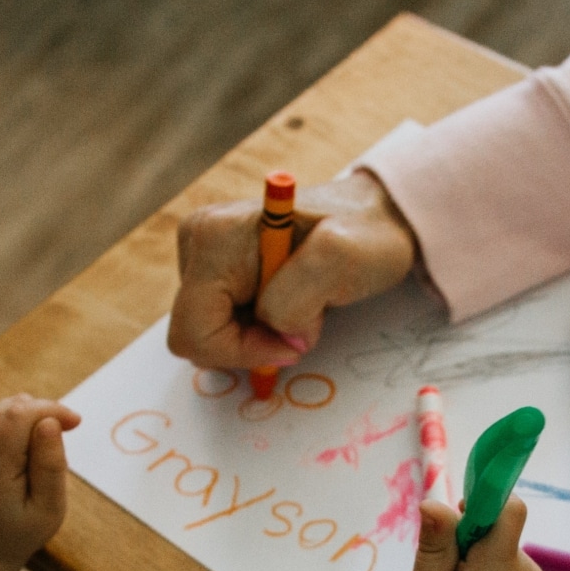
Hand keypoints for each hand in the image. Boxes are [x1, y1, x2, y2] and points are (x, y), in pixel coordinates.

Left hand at [0, 395, 79, 564]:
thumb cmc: (21, 529)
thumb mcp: (48, 509)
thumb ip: (51, 466)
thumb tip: (50, 422)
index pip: (19, 414)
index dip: (52, 410)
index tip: (76, 424)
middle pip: (15, 406)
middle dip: (45, 415)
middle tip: (60, 447)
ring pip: (9, 405)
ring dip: (34, 420)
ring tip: (40, 456)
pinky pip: (2, 412)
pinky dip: (22, 423)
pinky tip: (26, 450)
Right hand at [167, 172, 417, 369]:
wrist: (374, 219)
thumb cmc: (365, 235)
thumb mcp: (343, 258)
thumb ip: (297, 298)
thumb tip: (277, 335)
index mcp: (214, 235)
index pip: (196, 330)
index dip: (244, 351)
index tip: (294, 340)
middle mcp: (196, 240)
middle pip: (195, 335)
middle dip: (250, 343)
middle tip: (301, 321)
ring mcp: (201, 254)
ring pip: (208, 334)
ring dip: (257, 336)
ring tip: (300, 304)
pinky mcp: (213, 270)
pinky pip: (220, 325)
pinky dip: (255, 329)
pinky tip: (286, 303)